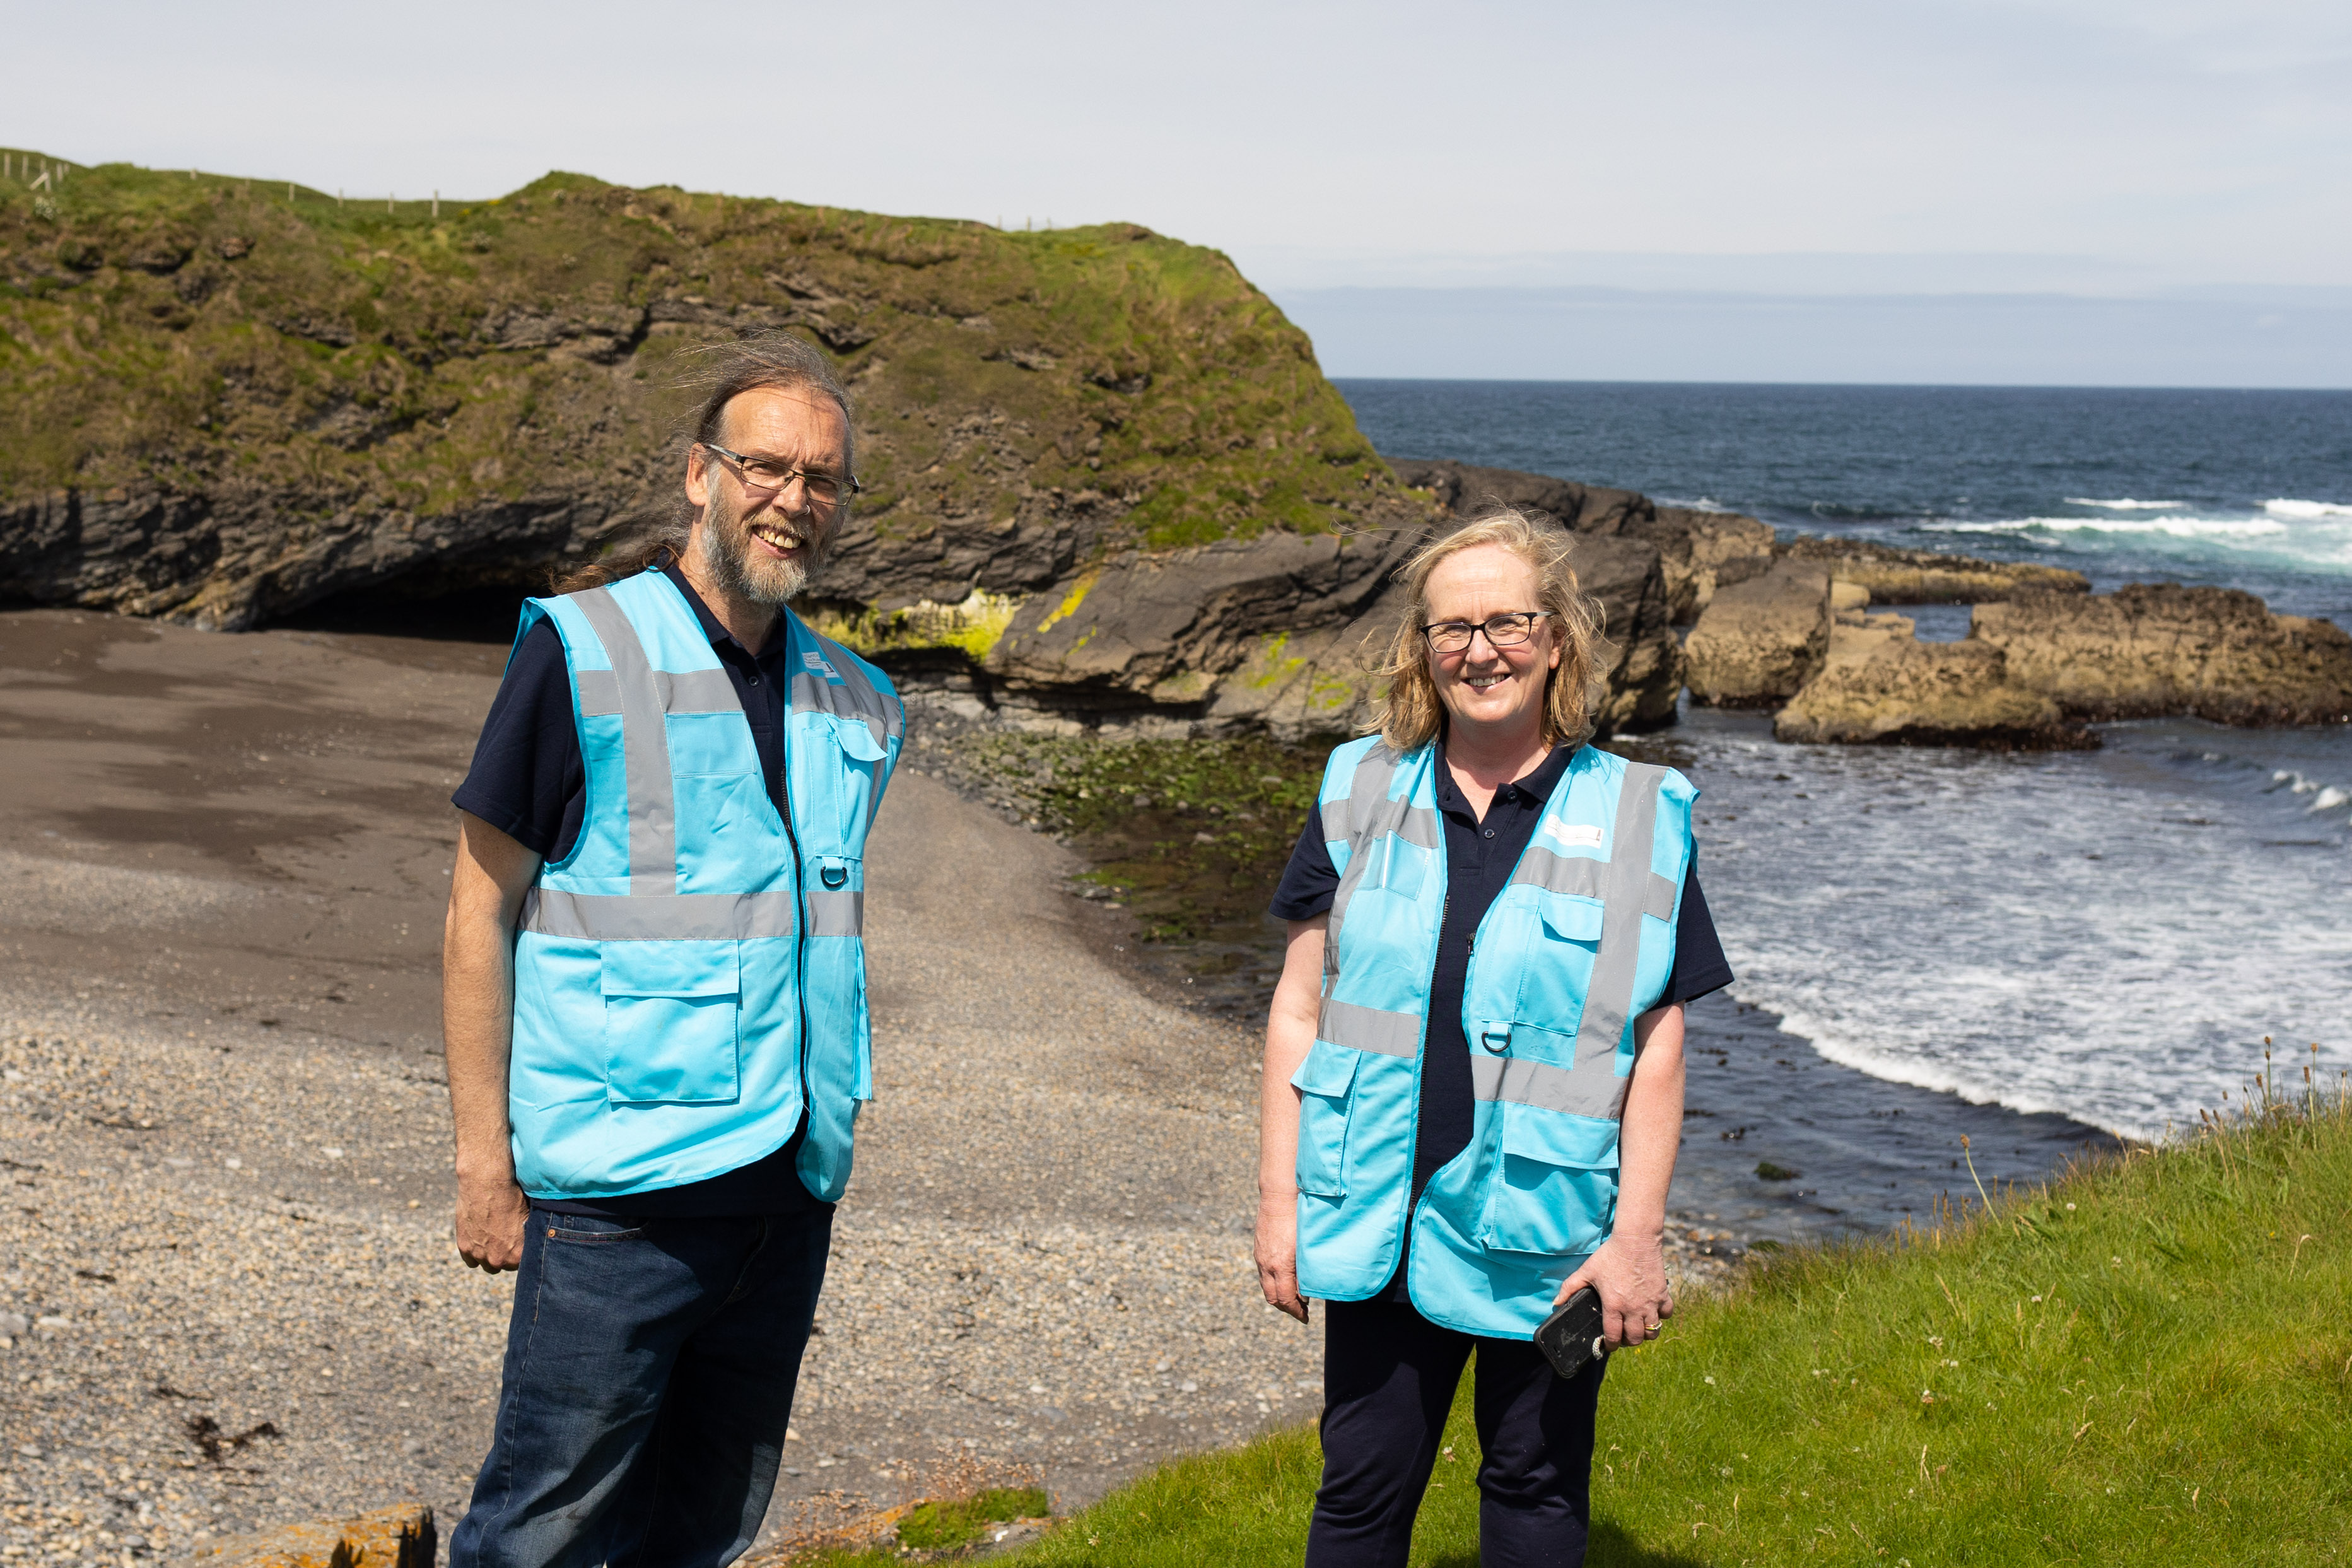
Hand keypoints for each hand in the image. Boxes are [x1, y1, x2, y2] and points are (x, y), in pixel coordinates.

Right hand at [455, 1173, 529, 1272]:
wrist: (487, 1183)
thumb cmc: (513, 1197)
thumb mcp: (529, 1217)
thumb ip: (529, 1237)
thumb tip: (537, 1240)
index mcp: (518, 1255)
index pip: (523, 1265)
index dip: (521, 1254)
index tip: (520, 1246)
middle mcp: (498, 1260)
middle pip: (504, 1266)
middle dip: (506, 1256)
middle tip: (506, 1241)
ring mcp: (479, 1255)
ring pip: (487, 1265)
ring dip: (490, 1256)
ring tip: (494, 1240)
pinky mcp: (464, 1247)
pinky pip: (471, 1260)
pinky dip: (475, 1253)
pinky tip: (480, 1241)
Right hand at [1254, 1197, 1309, 1323]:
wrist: (1279, 1197)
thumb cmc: (1299, 1219)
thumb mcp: (1306, 1247)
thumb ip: (1305, 1270)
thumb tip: (1306, 1290)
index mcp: (1281, 1265)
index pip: (1286, 1298)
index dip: (1296, 1311)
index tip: (1305, 1318)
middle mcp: (1267, 1264)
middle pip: (1272, 1297)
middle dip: (1286, 1308)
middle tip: (1300, 1312)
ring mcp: (1260, 1257)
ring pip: (1266, 1286)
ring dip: (1278, 1296)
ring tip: (1293, 1298)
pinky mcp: (1258, 1250)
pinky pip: (1263, 1274)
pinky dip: (1273, 1283)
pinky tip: (1284, 1279)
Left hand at [1556, 1232, 1672, 1350]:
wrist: (1636, 1240)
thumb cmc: (1609, 1255)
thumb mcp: (1586, 1271)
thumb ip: (1569, 1288)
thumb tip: (1555, 1303)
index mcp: (1614, 1306)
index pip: (1614, 1337)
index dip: (1610, 1345)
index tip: (1608, 1345)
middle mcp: (1633, 1309)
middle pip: (1635, 1339)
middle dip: (1628, 1341)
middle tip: (1623, 1335)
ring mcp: (1650, 1303)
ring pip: (1652, 1332)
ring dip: (1645, 1333)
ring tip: (1637, 1326)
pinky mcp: (1662, 1295)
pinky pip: (1666, 1314)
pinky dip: (1661, 1316)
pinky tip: (1652, 1310)